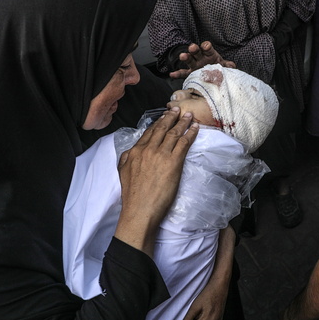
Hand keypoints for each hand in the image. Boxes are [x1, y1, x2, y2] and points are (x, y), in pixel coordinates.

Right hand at [115, 108, 198, 252]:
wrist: (140, 210)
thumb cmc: (132, 196)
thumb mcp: (123, 172)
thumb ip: (128, 158)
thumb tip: (132, 151)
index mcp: (135, 151)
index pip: (149, 132)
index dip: (158, 122)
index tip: (164, 116)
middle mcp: (148, 149)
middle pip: (162, 128)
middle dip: (171, 117)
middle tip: (178, 109)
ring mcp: (161, 154)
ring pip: (174, 133)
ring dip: (182, 122)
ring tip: (188, 115)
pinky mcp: (174, 162)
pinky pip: (184, 143)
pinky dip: (190, 133)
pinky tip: (195, 128)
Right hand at [169, 42, 236, 79]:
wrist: (215, 76)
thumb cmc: (219, 68)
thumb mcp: (224, 66)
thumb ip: (228, 66)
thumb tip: (232, 65)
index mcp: (209, 53)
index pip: (207, 47)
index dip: (206, 46)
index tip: (205, 46)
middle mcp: (200, 57)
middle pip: (196, 51)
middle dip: (194, 49)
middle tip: (192, 47)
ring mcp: (194, 65)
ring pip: (189, 60)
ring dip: (186, 57)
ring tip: (182, 56)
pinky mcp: (190, 73)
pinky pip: (183, 73)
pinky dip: (177, 73)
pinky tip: (172, 74)